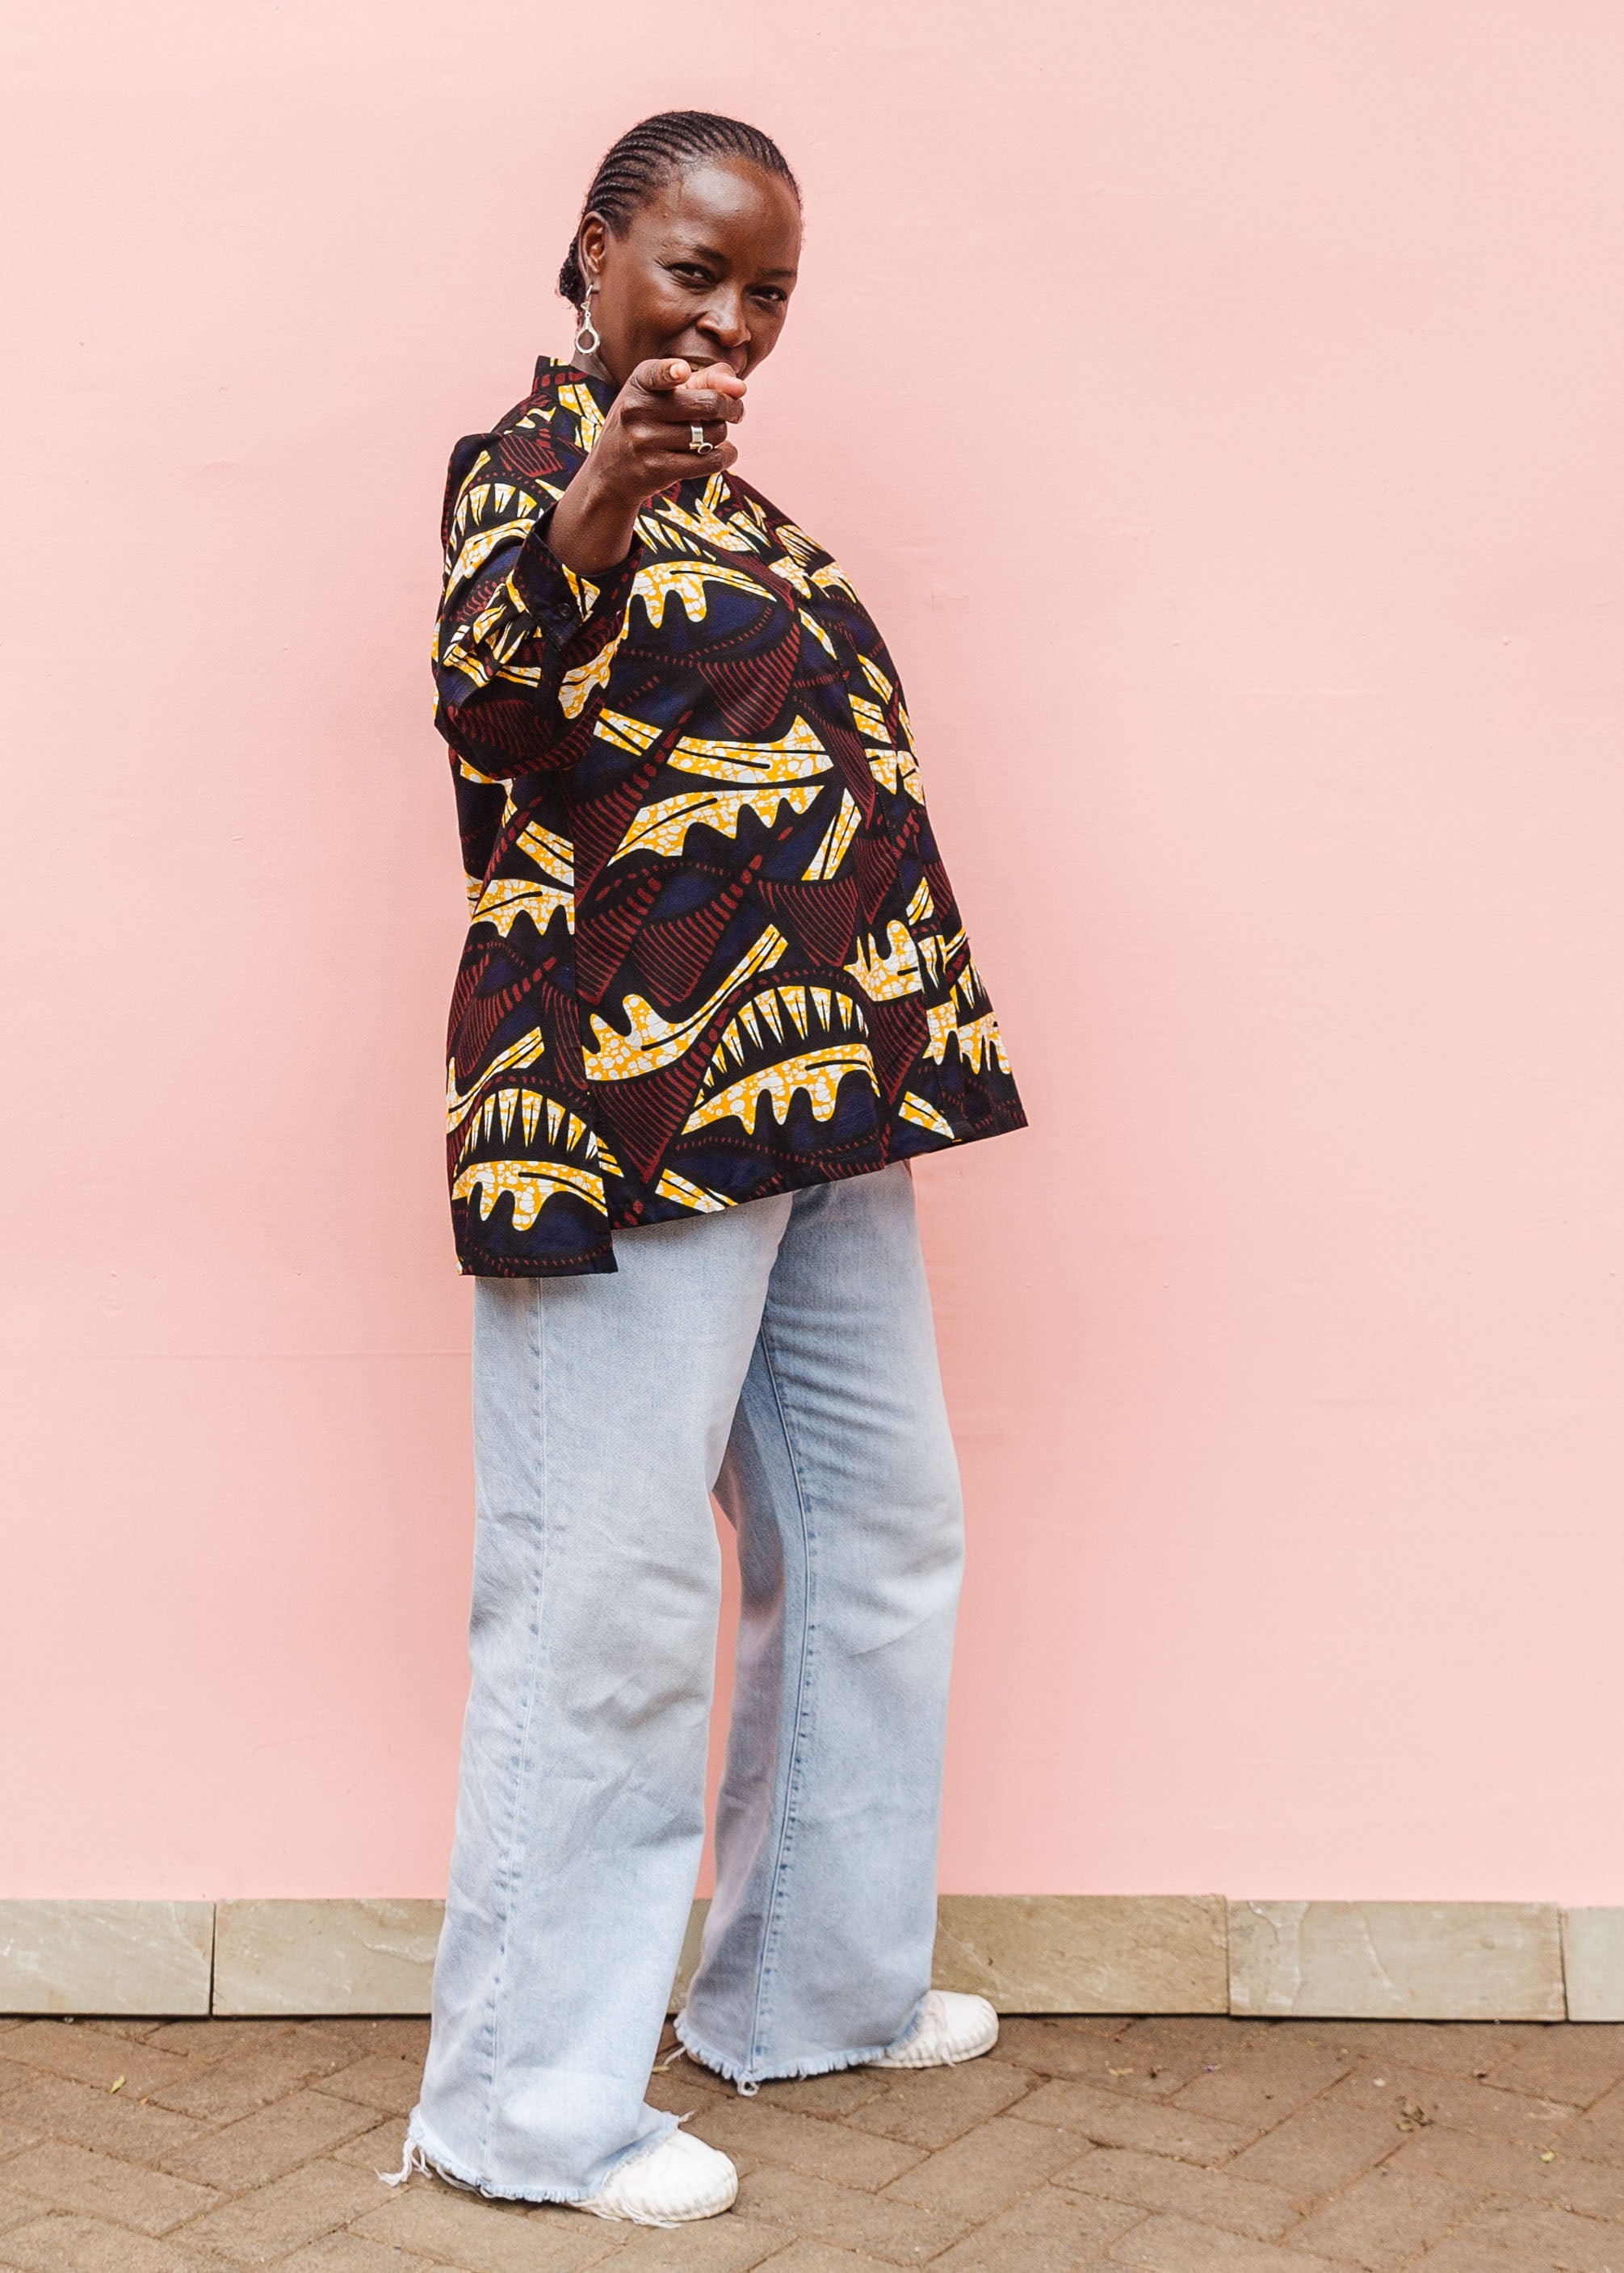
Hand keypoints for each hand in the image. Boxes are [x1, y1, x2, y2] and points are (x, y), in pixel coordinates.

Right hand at [549, 359, 745, 576]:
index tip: (683, 372)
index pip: (656, 374)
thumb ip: (706, 379)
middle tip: (736, 411)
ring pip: (713, 433)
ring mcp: (645, 441)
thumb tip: (740, 388)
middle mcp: (638, 410)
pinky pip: (710, 461)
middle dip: (731, 407)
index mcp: (639, 383)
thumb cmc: (648, 421)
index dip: (671, 372)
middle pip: (708, 403)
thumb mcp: (664, 393)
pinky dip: (726, 455)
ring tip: (712, 433)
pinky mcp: (657, 470)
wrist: (611, 471)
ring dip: (722, 433)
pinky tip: (724, 452)